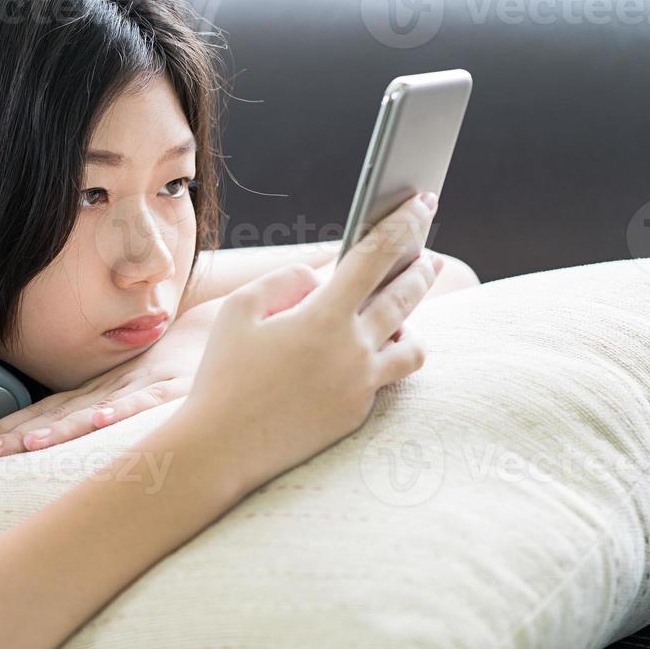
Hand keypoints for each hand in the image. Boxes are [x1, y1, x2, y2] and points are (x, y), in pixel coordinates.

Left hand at [0, 325, 201, 459]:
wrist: (224, 330)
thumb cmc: (178, 365)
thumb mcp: (132, 388)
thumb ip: (101, 409)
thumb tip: (64, 438)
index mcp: (96, 394)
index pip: (41, 414)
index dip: (4, 430)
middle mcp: (109, 391)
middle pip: (52, 416)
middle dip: (11, 436)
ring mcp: (139, 389)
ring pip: (91, 411)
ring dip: (59, 428)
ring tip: (28, 445)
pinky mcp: (174, 388)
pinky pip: (144, 401)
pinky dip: (121, 410)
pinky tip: (100, 420)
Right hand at [183, 192, 443, 492]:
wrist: (223, 447)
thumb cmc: (224, 375)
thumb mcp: (238, 312)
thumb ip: (284, 280)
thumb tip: (318, 277)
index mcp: (324, 317)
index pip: (377, 256)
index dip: (404, 223)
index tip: (423, 201)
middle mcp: (353, 351)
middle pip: (405, 297)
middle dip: (420, 268)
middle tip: (427, 254)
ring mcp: (360, 386)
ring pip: (412, 344)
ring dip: (411, 319)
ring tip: (404, 306)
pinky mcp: (357, 413)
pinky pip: (387, 377)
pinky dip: (385, 356)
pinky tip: (377, 348)